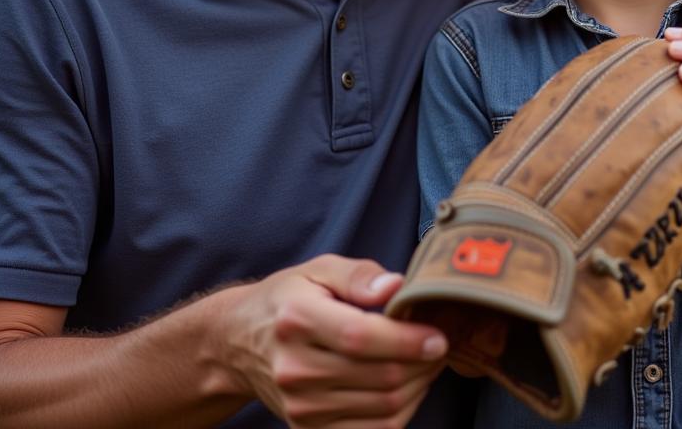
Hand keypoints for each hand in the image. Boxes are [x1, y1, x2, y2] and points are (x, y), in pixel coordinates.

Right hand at [216, 255, 446, 427]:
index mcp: (298, 318)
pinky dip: (399, 413)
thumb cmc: (289, 298)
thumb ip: (359, 274)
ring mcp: (300, 406)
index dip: (407, 341)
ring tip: (427, 364)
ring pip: (381, 410)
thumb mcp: (319, 269)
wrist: (239, 343)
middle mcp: (295, 368)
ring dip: (417, 389)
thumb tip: (397, 286)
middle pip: (378, 378)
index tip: (439, 336)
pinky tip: (407, 387)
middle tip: (441, 346)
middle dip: (422, 365)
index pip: (361, 337)